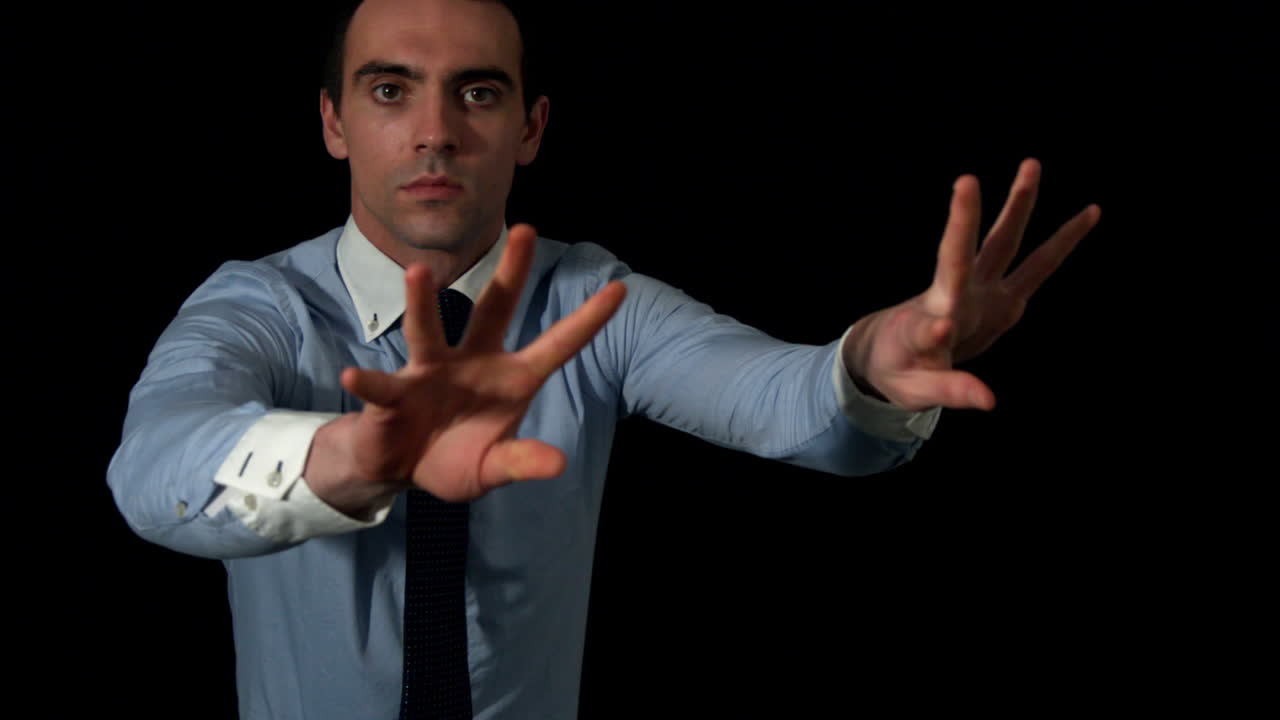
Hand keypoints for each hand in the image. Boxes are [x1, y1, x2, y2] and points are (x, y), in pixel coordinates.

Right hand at [306, 224, 626, 512]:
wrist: (401, 468)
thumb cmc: (453, 459)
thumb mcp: (493, 468)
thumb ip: (522, 462)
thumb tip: (559, 463)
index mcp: (511, 379)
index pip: (557, 345)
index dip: (588, 320)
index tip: (621, 288)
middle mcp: (473, 362)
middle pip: (493, 309)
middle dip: (510, 272)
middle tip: (525, 229)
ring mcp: (431, 372)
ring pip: (428, 331)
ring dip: (423, 303)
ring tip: (419, 274)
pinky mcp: (393, 395)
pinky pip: (380, 388)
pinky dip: (368, 384)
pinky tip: (353, 378)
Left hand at [843, 159, 1099, 411]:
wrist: (889, 351)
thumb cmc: (898, 370)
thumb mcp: (918, 391)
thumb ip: (953, 390)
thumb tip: (990, 400)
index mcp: (931, 320)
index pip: (929, 321)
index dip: (935, 331)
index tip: (940, 331)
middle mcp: (954, 295)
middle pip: (961, 254)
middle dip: (963, 223)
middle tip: (965, 182)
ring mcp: (979, 291)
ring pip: (1002, 244)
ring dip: (1017, 206)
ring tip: (1032, 164)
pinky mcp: (1000, 298)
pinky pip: (1036, 266)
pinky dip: (1060, 243)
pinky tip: (1088, 215)